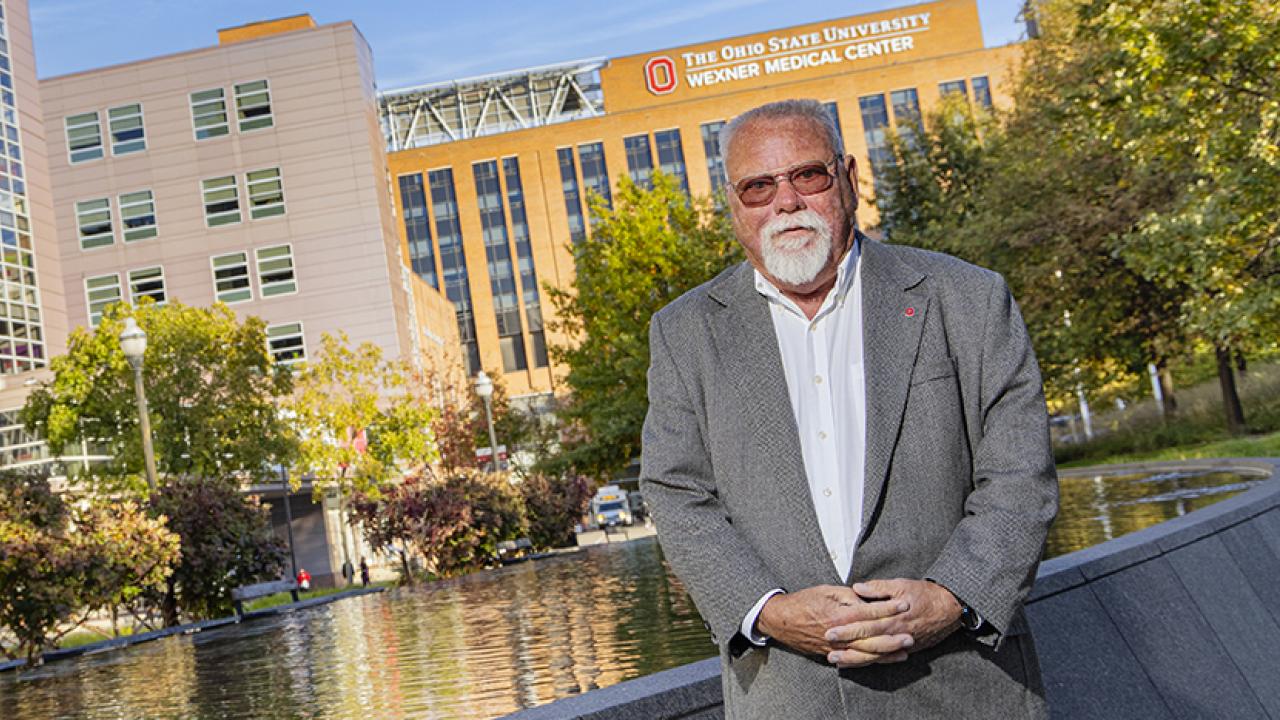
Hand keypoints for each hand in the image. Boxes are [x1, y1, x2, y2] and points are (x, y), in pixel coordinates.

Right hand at [757, 585, 912, 664]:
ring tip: (905, 650)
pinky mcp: (832, 654)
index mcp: (839, 614)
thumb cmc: (803, 601)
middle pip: (871, 637)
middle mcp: (839, 633)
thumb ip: (849, 596)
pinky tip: (886, 659)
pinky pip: (856, 660)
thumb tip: (868, 599)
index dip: (888, 608)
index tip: (904, 604)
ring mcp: (836, 647)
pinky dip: (872, 661)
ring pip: (866, 653)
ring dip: (887, 652)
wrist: (781, 620)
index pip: (869, 611)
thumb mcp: (826, 591)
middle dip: (893, 636)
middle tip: (911, 633)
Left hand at [825, 579, 961, 666]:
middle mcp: (895, 633)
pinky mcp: (905, 649)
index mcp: (892, 616)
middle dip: (845, 643)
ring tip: (836, 660)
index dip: (846, 625)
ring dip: (854, 657)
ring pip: (873, 654)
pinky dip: (869, 661)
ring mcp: (900, 644)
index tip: (830, 627)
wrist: (950, 609)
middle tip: (827, 645)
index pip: (864, 622)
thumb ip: (879, 588)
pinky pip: (884, 658)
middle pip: (866, 640)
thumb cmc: (925, 594)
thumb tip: (857, 588)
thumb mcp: (902, 584)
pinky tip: (856, 662)